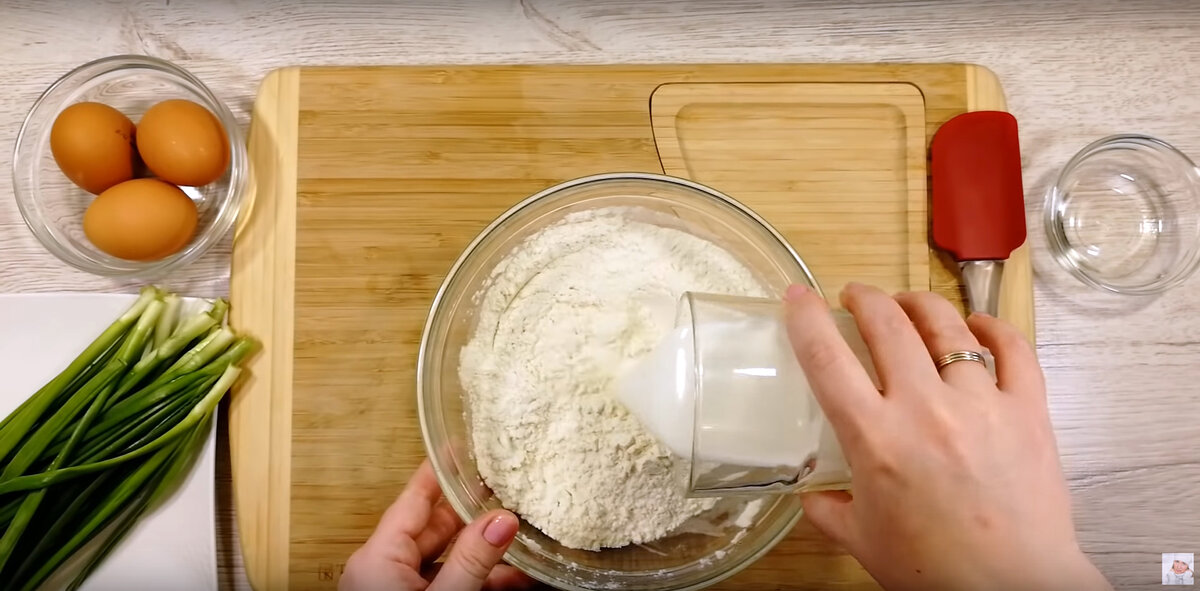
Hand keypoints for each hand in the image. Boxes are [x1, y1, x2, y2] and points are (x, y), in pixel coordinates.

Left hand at [339, 460, 534, 590]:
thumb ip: (473, 561)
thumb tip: (500, 518)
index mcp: (378, 557)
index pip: (414, 498)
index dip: (441, 470)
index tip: (463, 444)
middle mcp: (384, 571)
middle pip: (435, 529)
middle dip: (476, 516)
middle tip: (510, 493)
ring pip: (448, 561)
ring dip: (486, 555)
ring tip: (526, 543)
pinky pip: (450, 586)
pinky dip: (480, 582)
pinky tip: (515, 580)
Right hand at [784, 283, 1110, 590]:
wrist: (1011, 589)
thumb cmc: (935, 571)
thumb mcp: (864, 540)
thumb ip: (830, 510)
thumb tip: (813, 496)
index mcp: (875, 439)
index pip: (827, 358)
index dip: (806, 317)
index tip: (799, 295)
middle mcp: (925, 409)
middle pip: (887, 324)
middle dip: (865, 298)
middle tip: (856, 296)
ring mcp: (981, 404)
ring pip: (947, 326)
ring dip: (920, 305)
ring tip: (909, 303)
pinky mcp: (1027, 411)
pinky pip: (1014, 351)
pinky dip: (993, 328)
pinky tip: (978, 324)